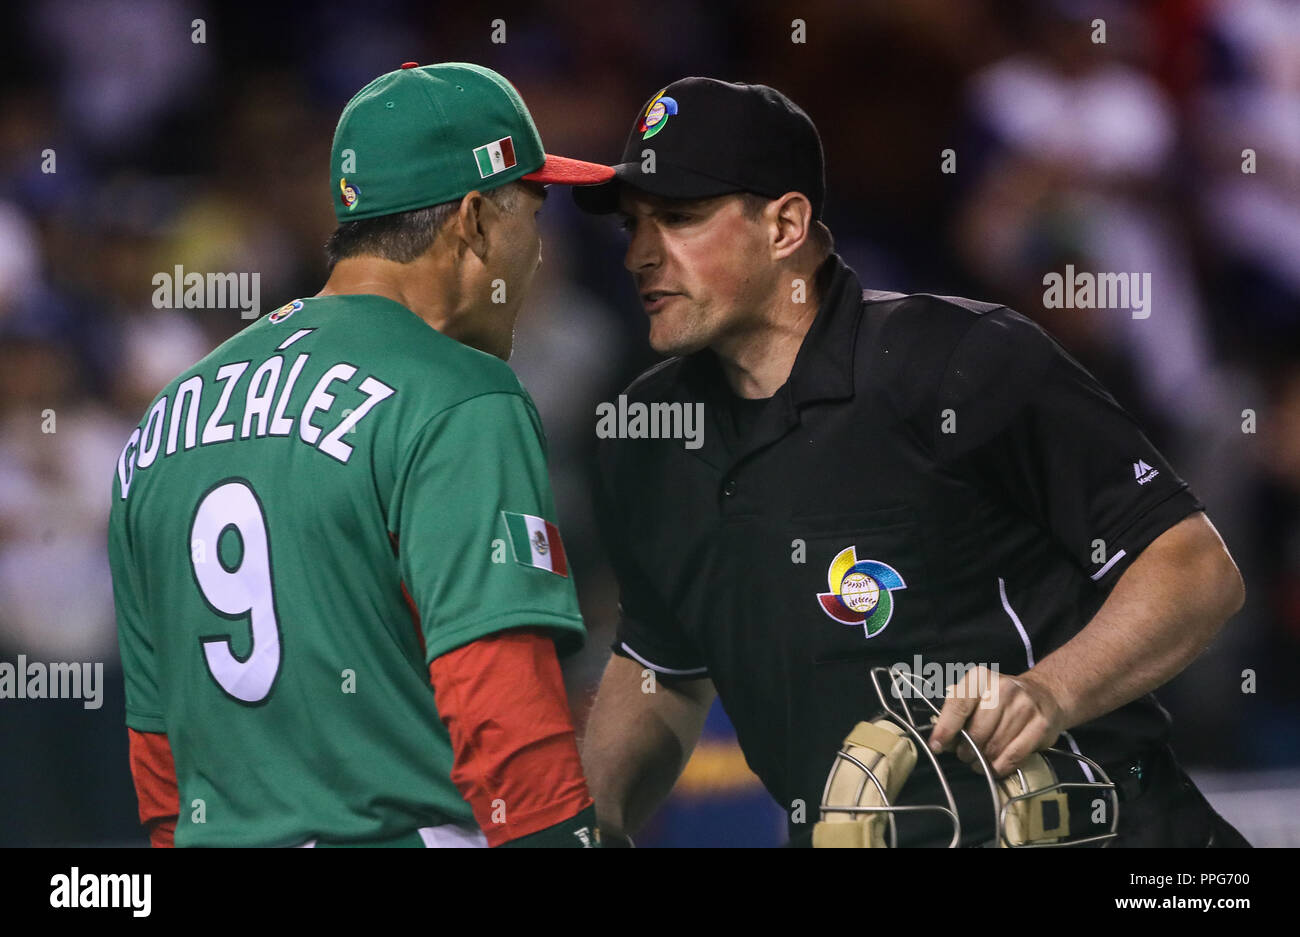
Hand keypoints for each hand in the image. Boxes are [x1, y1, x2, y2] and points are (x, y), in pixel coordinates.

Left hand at [927, 666, 1067, 777]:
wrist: (1044, 693)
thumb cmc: (1000, 698)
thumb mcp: (975, 695)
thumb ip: (956, 713)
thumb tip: (940, 741)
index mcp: (980, 678)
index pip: (958, 706)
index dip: (945, 729)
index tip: (936, 746)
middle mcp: (1003, 688)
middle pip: (976, 731)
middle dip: (966, 750)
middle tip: (965, 755)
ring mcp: (1024, 706)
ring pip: (994, 746)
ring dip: (983, 760)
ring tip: (980, 760)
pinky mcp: (1040, 725)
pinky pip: (1014, 756)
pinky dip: (1001, 766)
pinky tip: (995, 766)